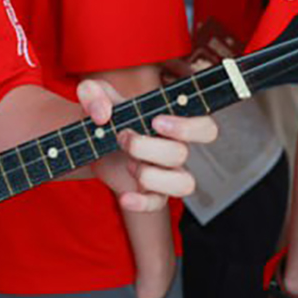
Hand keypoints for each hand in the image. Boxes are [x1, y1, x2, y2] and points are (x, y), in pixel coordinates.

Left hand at [77, 78, 216, 211]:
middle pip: (182, 153)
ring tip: (130, 164)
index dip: (189, 128)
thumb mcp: (93, 95)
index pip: (205, 128)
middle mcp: (175, 148)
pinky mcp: (152, 192)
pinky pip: (158, 203)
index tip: (156, 122)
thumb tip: (102, 114)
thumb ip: (93, 93)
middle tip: (124, 137)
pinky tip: (125, 197)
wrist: (92, 141)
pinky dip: (142, 203)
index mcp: (172, 123)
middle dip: (150, 147)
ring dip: (152, 175)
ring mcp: (166, 172)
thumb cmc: (105, 113)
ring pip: (184, 184)